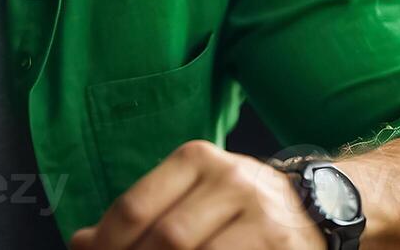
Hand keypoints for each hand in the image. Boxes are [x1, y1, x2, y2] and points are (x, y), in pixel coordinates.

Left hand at [70, 140, 322, 249]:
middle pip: (166, 237)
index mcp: (196, 159)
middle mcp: (230, 180)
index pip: (135, 206)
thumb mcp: (190, 192)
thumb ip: (140, 213)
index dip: (106, 242)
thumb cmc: (237, 204)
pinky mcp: (281, 247)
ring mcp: (261, 216)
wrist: (319, 206)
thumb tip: (80, 242)